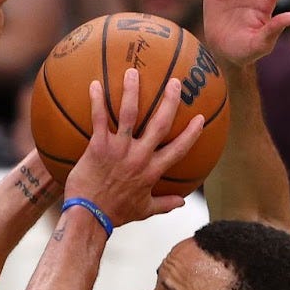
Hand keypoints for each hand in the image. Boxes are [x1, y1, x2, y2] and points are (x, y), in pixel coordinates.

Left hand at [63, 67, 203, 227]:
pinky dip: (96, 101)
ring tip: (132, 72)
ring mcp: (119, 150)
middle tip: (175, 82)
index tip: (200, 117)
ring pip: (129, 114)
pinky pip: (98, 119)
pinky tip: (95, 84)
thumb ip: (164, 204)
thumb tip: (182, 202)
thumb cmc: (115, 213)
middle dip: (170, 101)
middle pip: (160, 123)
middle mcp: (139, 157)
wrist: (88, 217)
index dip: (191, 133)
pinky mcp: (98, 147)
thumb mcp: (144, 210)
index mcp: (152, 171)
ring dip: (131, 91)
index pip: (179, 149)